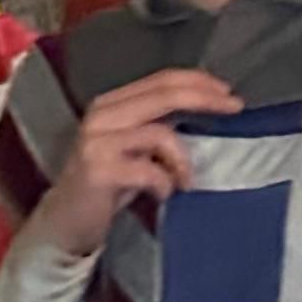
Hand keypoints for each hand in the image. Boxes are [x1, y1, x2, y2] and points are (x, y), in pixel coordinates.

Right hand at [28, 69, 239, 259]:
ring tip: (185, 181)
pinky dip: (164, 183)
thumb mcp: (135, 146)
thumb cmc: (108, 183)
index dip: (198, 82)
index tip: (229, 93)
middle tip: (235, 109)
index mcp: (112, 103)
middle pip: (164, 94)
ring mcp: (97, 141)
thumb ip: (159, 124)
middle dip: (205, 98)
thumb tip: (207, 108)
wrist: (66, 221)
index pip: (161, 79)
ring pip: (160, 133)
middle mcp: (102, 114)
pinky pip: (149, 170)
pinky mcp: (98, 170)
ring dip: (182, 160)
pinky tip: (162, 194)